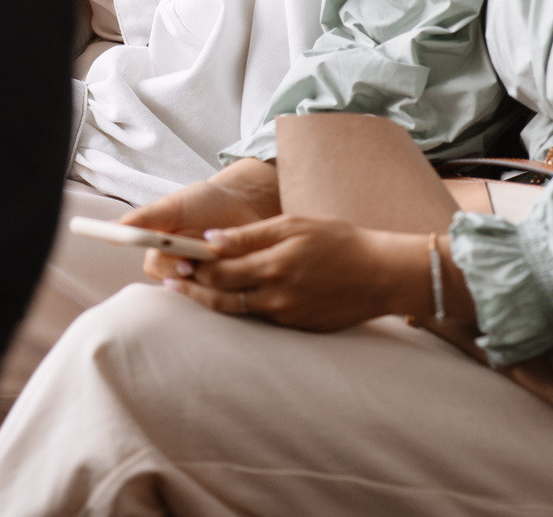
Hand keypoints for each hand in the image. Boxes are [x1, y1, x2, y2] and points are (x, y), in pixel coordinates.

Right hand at [125, 158, 279, 283]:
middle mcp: (181, 270)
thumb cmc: (204, 202)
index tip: (185, 263)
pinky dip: (237, 280)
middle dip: (198, 271)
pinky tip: (245, 263)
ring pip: (205, 290)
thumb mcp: (174, 204)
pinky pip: (229, 293)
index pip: (157, 267)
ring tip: (231, 254)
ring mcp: (205, 279)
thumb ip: (146, 217)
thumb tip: (113, 227)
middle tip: (212, 259)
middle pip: (181, 282)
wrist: (242, 204)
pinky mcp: (229, 286)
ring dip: (219, 275)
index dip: (169, 268)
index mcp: (163, 251)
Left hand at [166, 215, 439, 331]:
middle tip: (171, 276)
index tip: (173, 258)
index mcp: (273, 265)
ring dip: (210, 301)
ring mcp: (286, 315)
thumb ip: (250, 235)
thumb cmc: (339, 241)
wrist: (381, 274)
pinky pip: (260, 317)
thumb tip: (212, 240)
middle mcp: (275, 295)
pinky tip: (230, 298)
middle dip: (193, 285)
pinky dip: (240, 307)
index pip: (219, 269)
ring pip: (236, 310)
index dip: (193, 265)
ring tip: (190, 290)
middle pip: (221, 294)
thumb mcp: (294, 225)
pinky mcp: (296, 327)